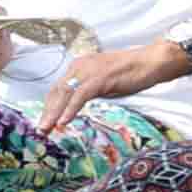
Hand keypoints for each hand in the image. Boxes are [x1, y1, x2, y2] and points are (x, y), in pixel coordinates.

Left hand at [40, 42, 177, 129]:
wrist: (151, 61)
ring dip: (54, 113)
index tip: (45, 121)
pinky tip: (64, 121)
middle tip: (41, 130)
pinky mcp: (100, 78)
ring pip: (65, 93)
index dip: (50, 105)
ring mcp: (89, 71)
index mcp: (79, 66)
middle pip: (57, 91)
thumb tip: (78, 103)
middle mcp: (80, 66)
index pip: (58, 87)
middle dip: (48, 111)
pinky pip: (80, 95)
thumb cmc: (131, 72)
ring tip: (47, 128)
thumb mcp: (103, 80)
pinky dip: (70, 109)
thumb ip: (89, 88)